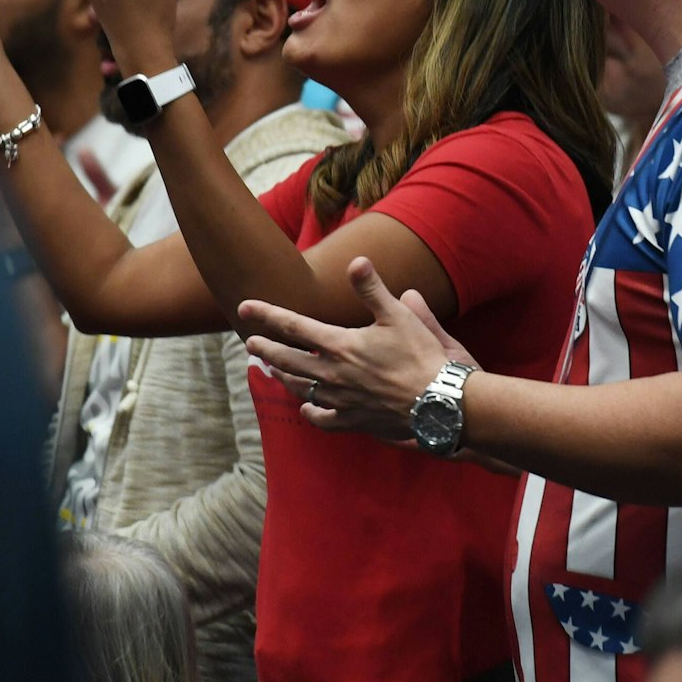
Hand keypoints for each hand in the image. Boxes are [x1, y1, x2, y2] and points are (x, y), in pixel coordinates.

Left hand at [239, 257, 475, 441]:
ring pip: (300, 387)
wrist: (437, 403)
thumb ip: (372, 289)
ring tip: (273, 368)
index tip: (244, 308)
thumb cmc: (421, 357)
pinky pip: (323, 418)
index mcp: (340, 345)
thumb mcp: (399, 316)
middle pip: (287, 359)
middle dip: (266, 349)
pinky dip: (311, 411)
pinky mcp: (352, 420)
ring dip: (284, 375)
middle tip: (250, 343)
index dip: (266, 315)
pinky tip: (306, 408)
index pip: (293, 326)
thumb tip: (355, 261)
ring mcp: (340, 400)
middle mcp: (332, 374)